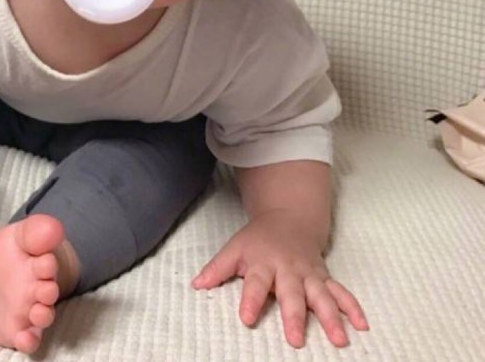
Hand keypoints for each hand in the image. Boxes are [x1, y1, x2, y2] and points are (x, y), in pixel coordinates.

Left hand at [191, 210, 368, 347]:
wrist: (289, 219)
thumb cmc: (258, 239)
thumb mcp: (234, 248)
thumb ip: (217, 268)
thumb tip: (196, 285)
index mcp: (263, 263)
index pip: (255, 283)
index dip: (251, 300)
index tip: (247, 318)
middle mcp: (288, 269)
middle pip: (292, 293)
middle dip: (295, 315)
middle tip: (296, 339)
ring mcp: (309, 274)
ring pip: (321, 295)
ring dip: (331, 316)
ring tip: (339, 339)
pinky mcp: (324, 277)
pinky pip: (341, 292)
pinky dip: (353, 307)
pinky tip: (361, 325)